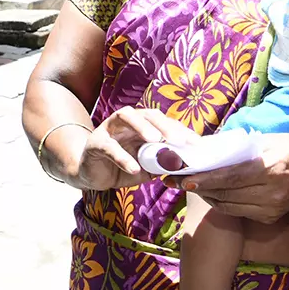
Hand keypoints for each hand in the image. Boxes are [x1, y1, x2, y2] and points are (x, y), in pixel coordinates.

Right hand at [42, 107, 198, 190]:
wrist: (91, 175)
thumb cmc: (121, 167)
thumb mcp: (146, 167)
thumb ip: (162, 164)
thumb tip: (185, 165)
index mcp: (142, 126)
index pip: (165, 123)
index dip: (181, 131)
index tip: (197, 145)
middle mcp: (127, 122)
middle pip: (148, 114)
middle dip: (165, 125)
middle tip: (179, 140)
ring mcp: (109, 129)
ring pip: (126, 117)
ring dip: (142, 126)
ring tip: (155, 140)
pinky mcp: (95, 143)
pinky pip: (110, 147)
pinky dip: (123, 157)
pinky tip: (134, 168)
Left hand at [180, 133, 288, 223]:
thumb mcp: (268, 140)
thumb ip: (237, 147)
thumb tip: (202, 148)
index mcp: (272, 169)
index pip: (232, 176)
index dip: (206, 178)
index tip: (183, 177)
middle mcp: (273, 193)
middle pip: (226, 192)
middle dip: (197, 186)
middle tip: (172, 178)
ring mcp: (272, 209)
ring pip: (228, 205)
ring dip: (205, 194)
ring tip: (185, 183)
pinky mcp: (270, 218)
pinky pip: (236, 211)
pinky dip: (220, 201)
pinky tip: (208, 191)